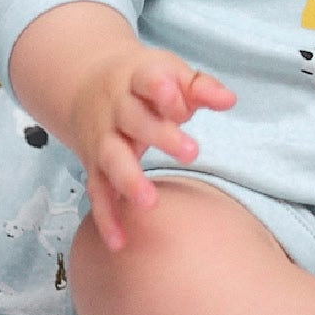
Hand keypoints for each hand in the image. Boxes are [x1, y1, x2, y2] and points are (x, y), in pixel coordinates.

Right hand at [70, 45, 235, 251]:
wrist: (85, 84)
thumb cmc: (144, 83)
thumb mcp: (171, 72)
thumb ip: (200, 87)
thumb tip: (229, 100)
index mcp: (136, 79)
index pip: (148, 80)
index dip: (163, 91)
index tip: (182, 106)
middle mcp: (116, 109)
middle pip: (135, 120)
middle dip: (160, 136)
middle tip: (192, 153)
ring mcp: (102, 137)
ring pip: (111, 158)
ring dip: (128, 180)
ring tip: (148, 202)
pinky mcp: (94, 165)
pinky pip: (98, 191)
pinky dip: (106, 217)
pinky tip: (119, 242)